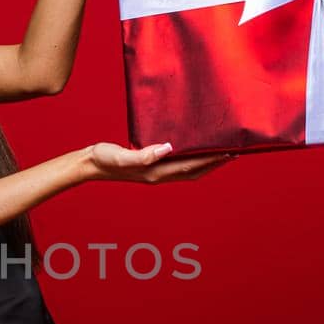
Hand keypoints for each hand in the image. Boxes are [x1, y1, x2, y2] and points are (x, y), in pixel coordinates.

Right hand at [88, 141, 235, 182]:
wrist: (89, 163)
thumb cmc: (103, 158)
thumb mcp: (121, 155)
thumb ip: (144, 154)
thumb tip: (168, 148)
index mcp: (155, 173)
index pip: (190, 167)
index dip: (211, 161)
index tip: (229, 152)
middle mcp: (159, 175)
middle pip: (194, 171)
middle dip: (214, 163)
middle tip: (234, 152)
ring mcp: (155, 172)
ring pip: (188, 169)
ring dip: (205, 163)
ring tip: (220, 152)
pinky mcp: (150, 166)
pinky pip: (178, 164)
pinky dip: (191, 159)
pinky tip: (193, 149)